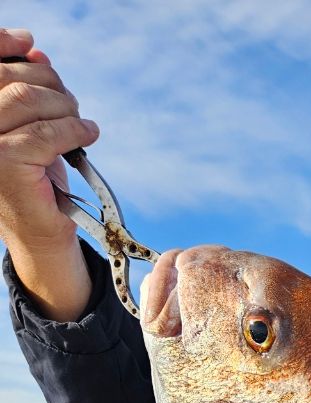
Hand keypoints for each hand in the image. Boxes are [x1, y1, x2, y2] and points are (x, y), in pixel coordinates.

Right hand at [0, 28, 96, 316]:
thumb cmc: (35, 180)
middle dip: (49, 84)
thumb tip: (35, 54)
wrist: (41, 235)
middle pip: (9, 79)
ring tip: (80, 123)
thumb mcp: (29, 127)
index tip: (30, 44)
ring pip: (30, 101)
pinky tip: (88, 135)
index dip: (3, 44)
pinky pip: (48, 132)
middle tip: (70, 104)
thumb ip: (27, 91)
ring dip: (65, 107)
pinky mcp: (5, 164)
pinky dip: (75, 130)